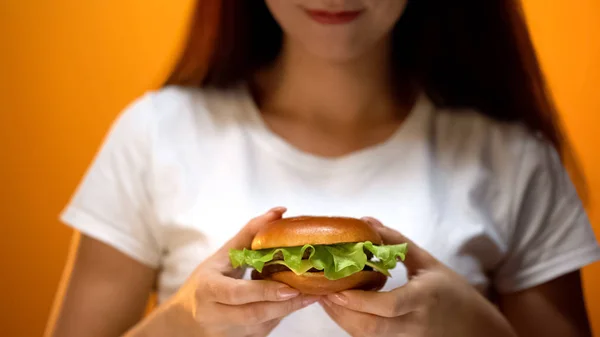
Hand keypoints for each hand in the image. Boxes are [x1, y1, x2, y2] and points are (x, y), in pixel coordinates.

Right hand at [126, 207, 318, 336]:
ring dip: (288, 310)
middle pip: (254, 313)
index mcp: (209, 289)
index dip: (264, 291)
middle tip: (312, 292)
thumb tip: (278, 212)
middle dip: (285, 304)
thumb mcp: (223, 255)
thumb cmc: (207, 280)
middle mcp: (216, 314)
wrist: (187, 317)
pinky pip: (266, 327)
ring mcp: (229, 332)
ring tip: (312, 294)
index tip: (290, 287)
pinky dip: (282, 314)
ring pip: (264, 324)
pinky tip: (297, 301)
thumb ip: (250, 233)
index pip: (237, 293)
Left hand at [320, 217, 516, 336]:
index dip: (359, 301)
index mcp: (424, 298)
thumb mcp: (428, 261)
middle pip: (370, 328)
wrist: (475, 328)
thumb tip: (366, 221)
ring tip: (325, 297)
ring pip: (366, 336)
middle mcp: (414, 323)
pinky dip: (352, 324)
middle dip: (340, 313)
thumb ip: (396, 242)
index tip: (336, 289)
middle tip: (320, 291)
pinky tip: (342, 308)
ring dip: (342, 319)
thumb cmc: (452, 291)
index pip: (389, 306)